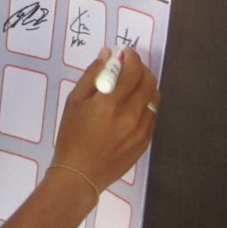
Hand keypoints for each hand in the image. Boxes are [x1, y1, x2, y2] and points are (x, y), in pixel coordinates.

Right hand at [52, 47, 158, 192]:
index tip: (126, 53)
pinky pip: (153, 116)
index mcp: (111, 103)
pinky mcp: (145, 142)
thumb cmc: (72, 136)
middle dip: (141, 69)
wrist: (80, 174)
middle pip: (149, 81)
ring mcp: (141, 130)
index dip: (132, 57)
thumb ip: (92, 75)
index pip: (133, 71)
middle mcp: (131, 115)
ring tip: (133, 87)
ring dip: (146, 86)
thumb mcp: (74, 101)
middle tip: (129, 68)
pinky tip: (133, 107)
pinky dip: (146, 105)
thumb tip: (107, 54)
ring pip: (155, 98)